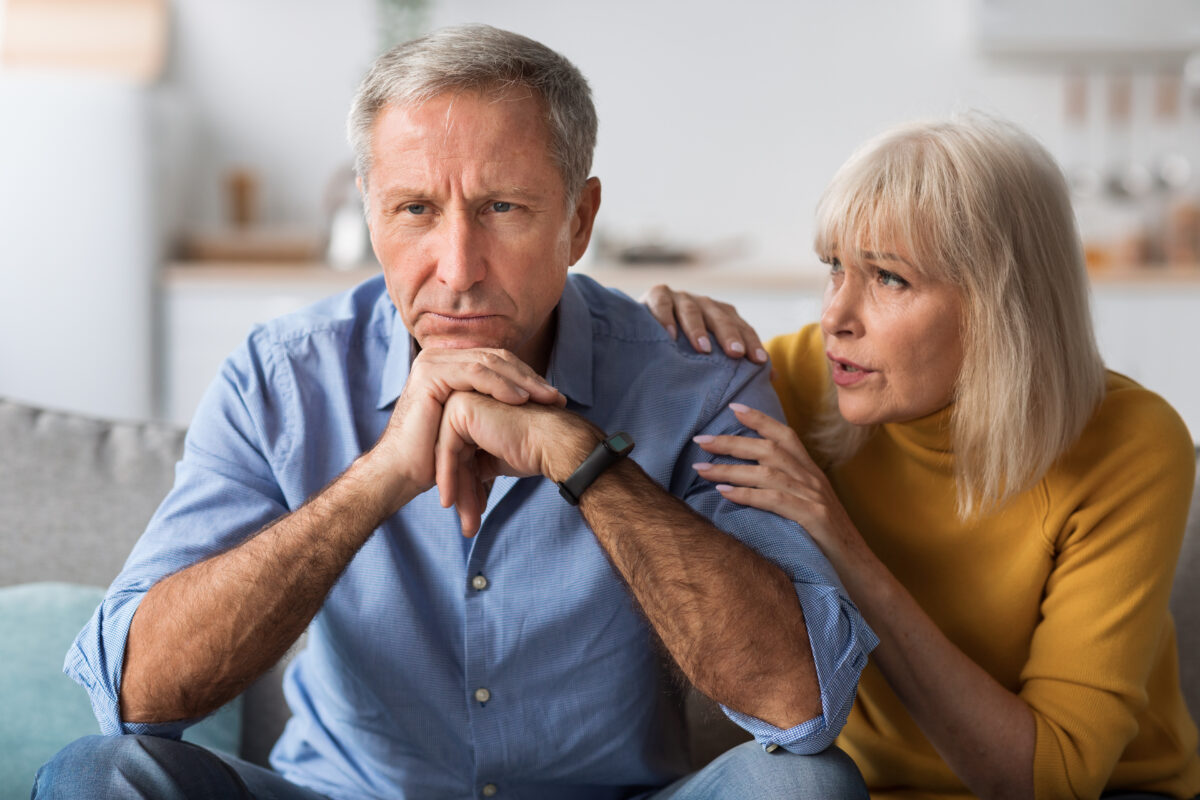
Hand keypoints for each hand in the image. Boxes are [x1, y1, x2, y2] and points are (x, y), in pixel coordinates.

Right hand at [369, 348, 565, 508]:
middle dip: (530, 378)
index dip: (527, 377)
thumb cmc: (434, 455)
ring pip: (489, 363)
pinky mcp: (430, 373)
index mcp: (449, 364)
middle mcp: (439, 358)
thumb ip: (490, 407)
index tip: (554, 397)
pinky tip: (521, 400)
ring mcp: (433, 362)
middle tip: (557, 397)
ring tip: (545, 398)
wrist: (402, 472)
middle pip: (496, 359)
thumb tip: (529, 404)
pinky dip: (500, 385)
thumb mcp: (469, 425)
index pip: (497, 362)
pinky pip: (474, 373)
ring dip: (521, 381)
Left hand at [435, 391, 595, 535]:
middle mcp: (465, 399)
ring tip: (467, 524)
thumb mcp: (496, 460)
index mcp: (474, 408)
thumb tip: (459, 484)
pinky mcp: (460, 409)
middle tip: (468, 525)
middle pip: (452, 454)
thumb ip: (476, 464)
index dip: (464, 485)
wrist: (556, 443)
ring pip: (447, 455)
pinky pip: (446, 450)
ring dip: (457, 491)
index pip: (459, 452)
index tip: (470, 513)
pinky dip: (447, 478)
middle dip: (460, 492)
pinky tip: (450, 502)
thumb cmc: (535, 450)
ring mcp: (461, 400)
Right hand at [640, 284, 768, 363]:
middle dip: (729, 334)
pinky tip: (669, 335)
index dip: (752, 342)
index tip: (760, 362)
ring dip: (698, 328)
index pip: (742, 327)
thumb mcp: (711, 353)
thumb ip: (737, 363)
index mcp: (721, 315)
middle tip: (736, 353)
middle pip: (720, 316)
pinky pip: (662, 304)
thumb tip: (773, 379)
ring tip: (703, 349)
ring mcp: (680, 297)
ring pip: (692, 309)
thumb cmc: (683, 347)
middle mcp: (704, 303)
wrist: (644, 326)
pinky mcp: (656, 295)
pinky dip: (665, 318)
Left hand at [691, 403, 863, 574]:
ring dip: (730, 469)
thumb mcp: (807, 507)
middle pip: (769, 449)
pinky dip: (746, 494)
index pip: (785, 435)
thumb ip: (785, 490)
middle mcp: (812, 479)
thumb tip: (747, 481)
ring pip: (767, 472)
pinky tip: (723, 493)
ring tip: (701, 469)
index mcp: (811, 472)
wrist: (858, 568)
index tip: (733, 408)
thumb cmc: (826, 541)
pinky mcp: (812, 517)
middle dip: (732, 442)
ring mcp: (813, 497)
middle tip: (701, 440)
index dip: (760, 419)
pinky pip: (774, 499)